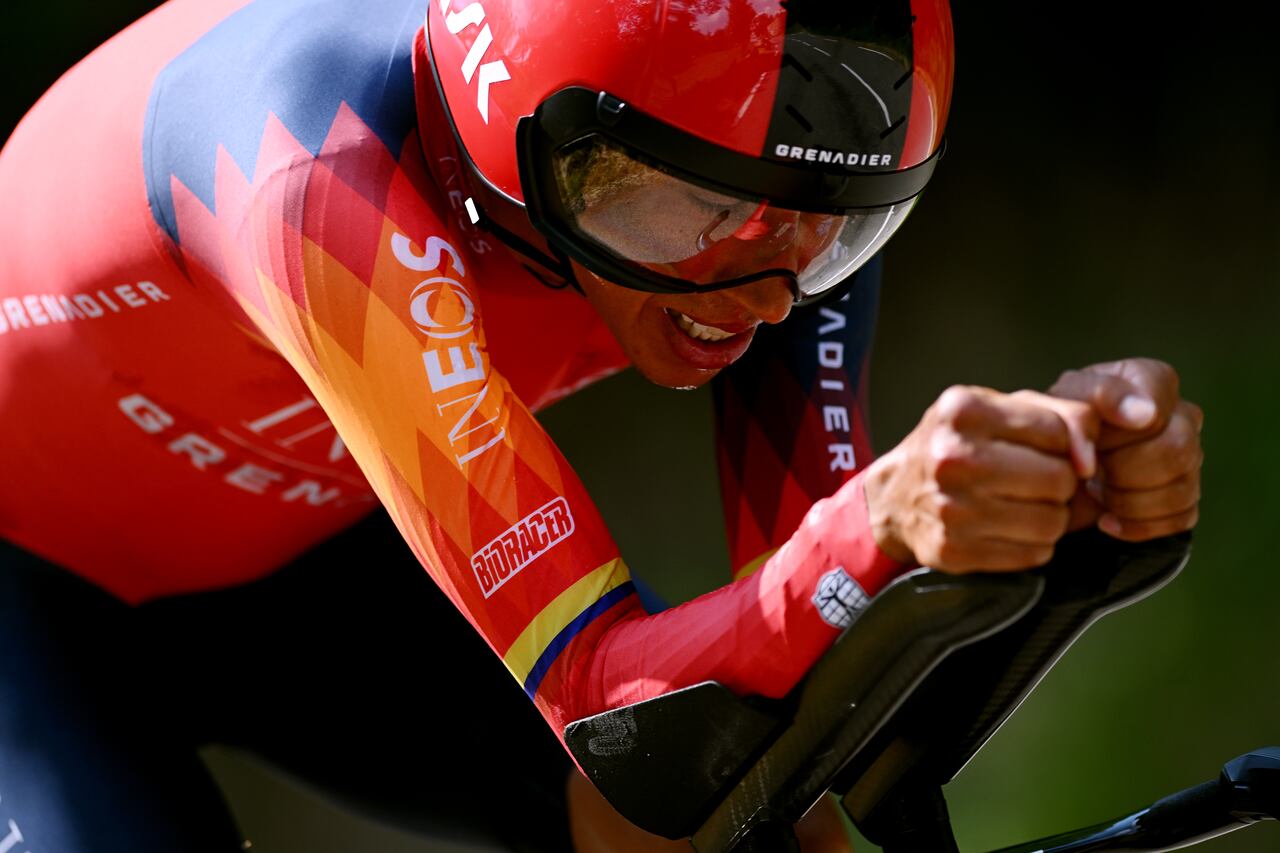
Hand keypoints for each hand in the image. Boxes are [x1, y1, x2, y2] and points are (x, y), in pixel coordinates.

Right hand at [864, 385, 1098, 572]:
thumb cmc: (961, 445)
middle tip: (1033, 482)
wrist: (896, 496)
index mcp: (963, 410)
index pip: (1058, 431)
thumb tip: (1089, 463)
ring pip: (1051, 521)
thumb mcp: (999, 410)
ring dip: (1048, 517)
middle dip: (1058, 483)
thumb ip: (1062, 416)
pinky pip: (1031, 555)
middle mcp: (952, 457)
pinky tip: (1006, 529)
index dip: (1059, 444)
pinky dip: (1031, 545)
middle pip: (1058, 479)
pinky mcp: (953, 551)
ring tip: (1021, 505)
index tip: (1037, 450)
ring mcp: (950, 508)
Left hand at [1049, 358, 1202, 541]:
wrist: (1058, 463)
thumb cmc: (1061, 425)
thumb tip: (1145, 415)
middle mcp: (1182, 414)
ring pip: (1181, 489)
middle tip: (1088, 470)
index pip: (1157, 404)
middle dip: (1122, 469)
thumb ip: (1097, 398)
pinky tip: (1107, 517)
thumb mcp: (1062, 405)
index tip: (1098, 443)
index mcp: (1153, 380)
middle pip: (1177, 450)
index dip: (1123, 430)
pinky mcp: (1187, 495)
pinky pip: (1180, 518)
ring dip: (1126, 499)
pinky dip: (1137, 525)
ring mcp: (1191, 456)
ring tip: (1095, 490)